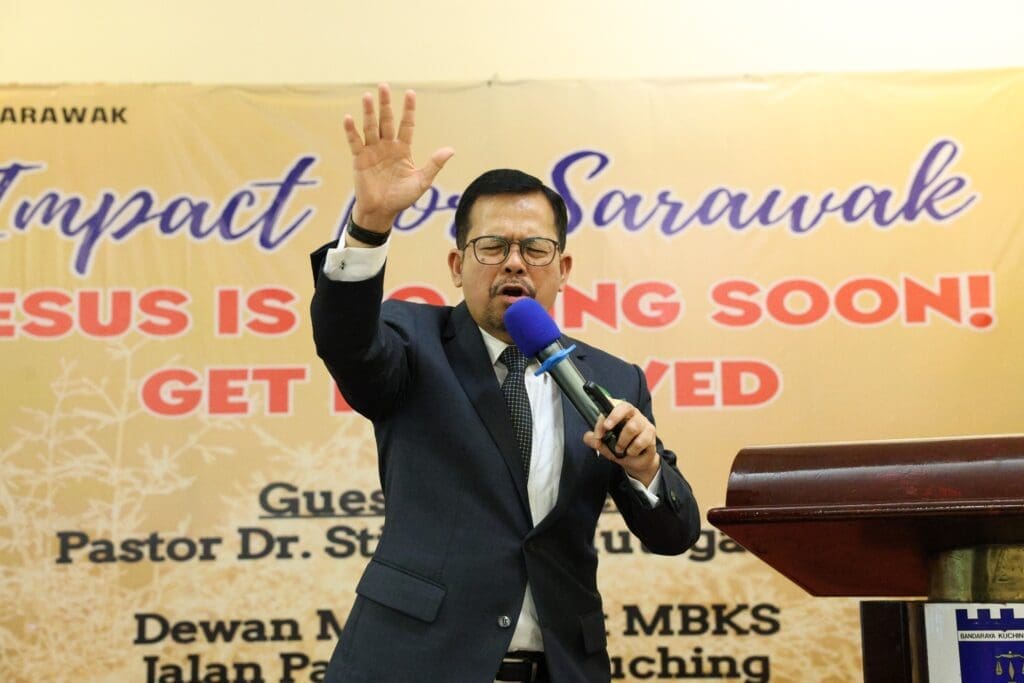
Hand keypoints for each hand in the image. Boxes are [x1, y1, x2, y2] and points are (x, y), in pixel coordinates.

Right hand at [343, 83, 454, 233]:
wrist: (382, 212)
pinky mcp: (359, 159)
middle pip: (386, 121)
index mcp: (402, 149)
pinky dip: (351, 131)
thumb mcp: (422, 182)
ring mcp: (372, 151)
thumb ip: (434, 165)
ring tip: (368, 96)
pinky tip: (348, 118)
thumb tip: (451, 150)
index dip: (408, 110)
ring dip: (369, 112)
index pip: (406, 125)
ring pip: (370, 127)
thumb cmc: (402, 198)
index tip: (410, 92)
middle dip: (385, 104)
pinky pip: (355, 142)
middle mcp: (387, 146)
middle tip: (383, 85)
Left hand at [583, 399, 660, 486]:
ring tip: (619, 449)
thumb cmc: (620, 447)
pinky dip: (632, 450)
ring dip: (622, 441)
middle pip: (625, 407)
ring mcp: (643, 422)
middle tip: (607, 428)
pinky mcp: (651, 433)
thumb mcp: (604, 445)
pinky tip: (631, 452)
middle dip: (614, 417)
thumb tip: (590, 437)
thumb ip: (594, 440)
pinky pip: (641, 441)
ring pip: (632, 427)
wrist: (636, 461)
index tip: (598, 432)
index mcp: (618, 412)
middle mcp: (632, 413)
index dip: (603, 416)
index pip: (611, 405)